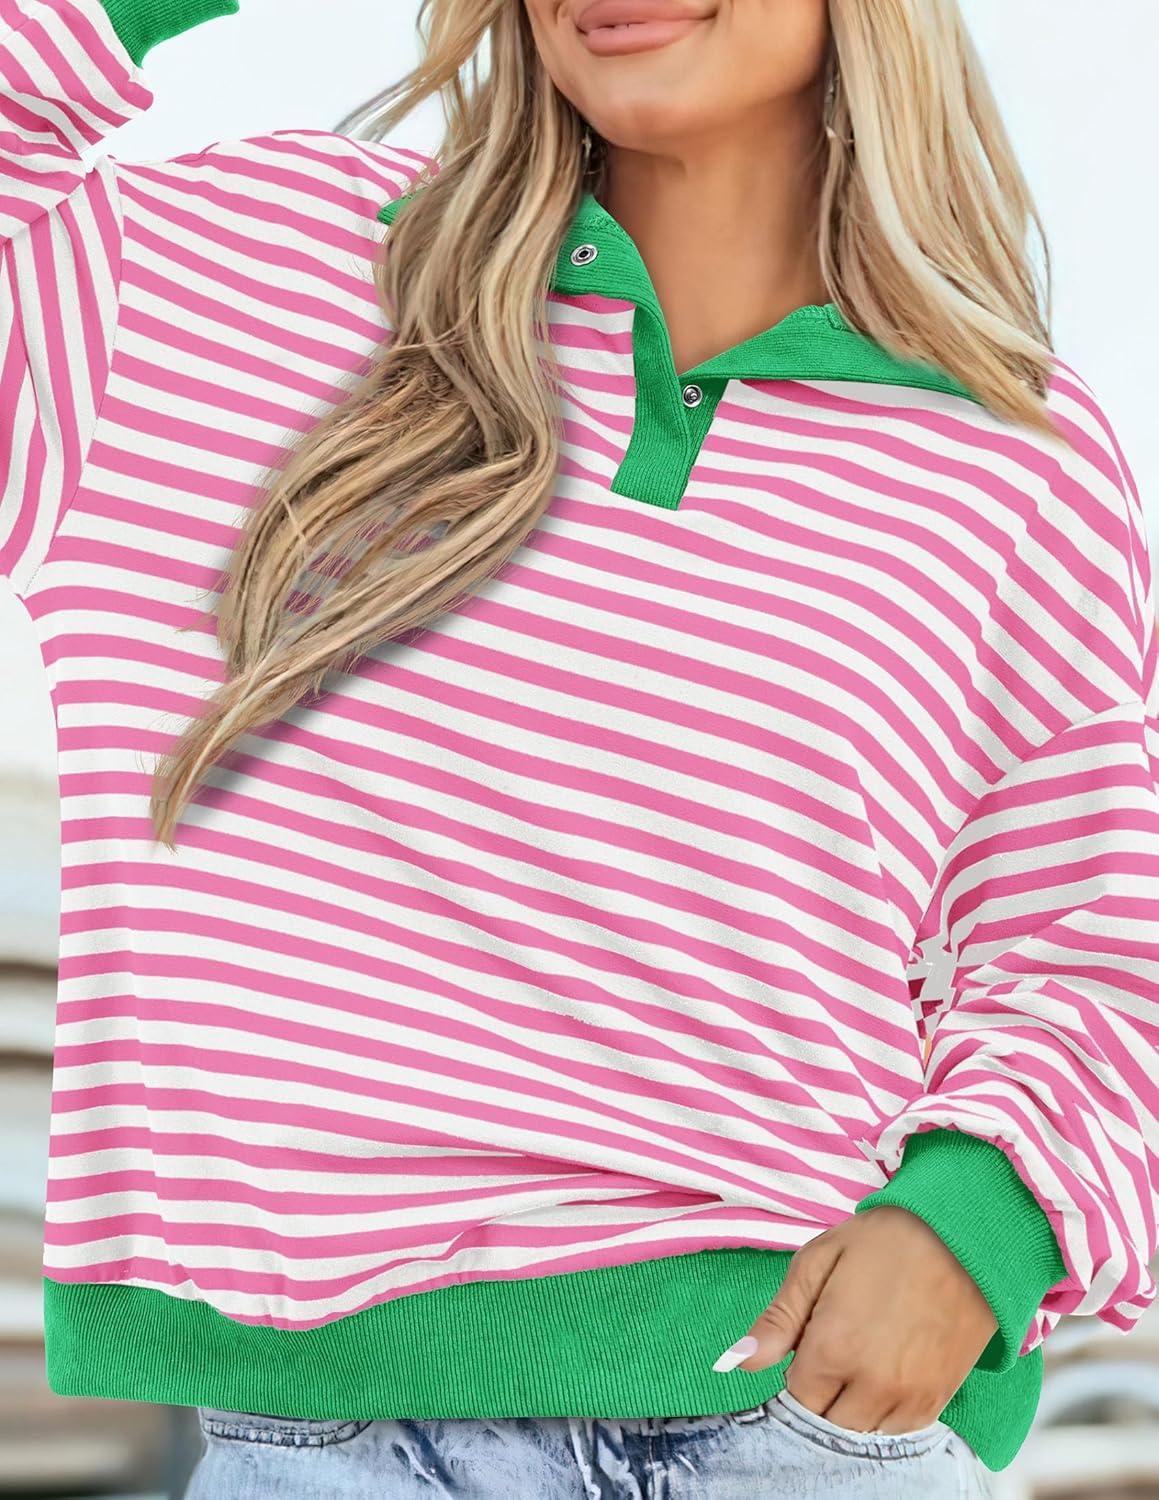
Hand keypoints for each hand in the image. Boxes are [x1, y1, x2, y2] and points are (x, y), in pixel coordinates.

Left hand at [713, 1206, 997, 1433]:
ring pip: (861, 1432)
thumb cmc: (885, 1241)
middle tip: (833, 1348)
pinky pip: (897, 1431)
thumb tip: (737, 1362)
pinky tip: (884, 1373)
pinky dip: (883, 1413)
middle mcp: (870, 1386)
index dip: (794, 1374)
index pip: (795, 1399)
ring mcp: (907, 1399)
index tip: (805, 1346)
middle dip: (820, 1393)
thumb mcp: (818, 1262)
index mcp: (833, 1350)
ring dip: (850, 1406)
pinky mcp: (937, 1401)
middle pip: (826, 1422)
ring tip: (861, 1355)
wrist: (964, 1238)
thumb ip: (778, 1319)